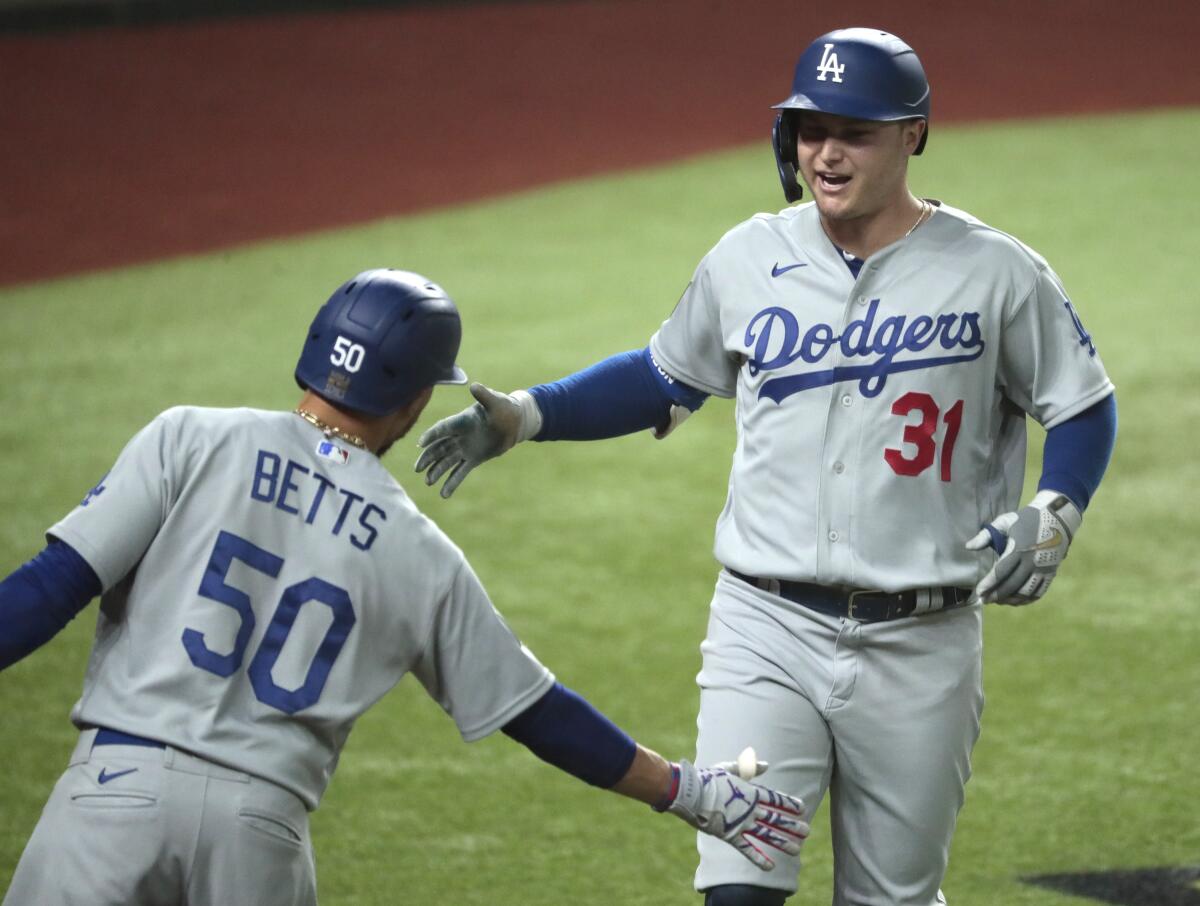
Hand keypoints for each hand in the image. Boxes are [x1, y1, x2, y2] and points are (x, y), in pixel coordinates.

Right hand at [414, 383, 539, 497]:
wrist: (514, 422)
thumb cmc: (504, 408)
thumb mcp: (496, 402)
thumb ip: (484, 396)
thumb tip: (475, 386)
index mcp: (462, 421)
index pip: (443, 428)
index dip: (432, 435)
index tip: (421, 443)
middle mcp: (459, 436)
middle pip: (439, 448)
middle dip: (428, 458)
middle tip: (418, 469)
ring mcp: (465, 448)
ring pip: (446, 461)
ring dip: (437, 471)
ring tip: (428, 482)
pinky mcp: (473, 459)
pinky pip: (459, 472)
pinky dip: (452, 482)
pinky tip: (444, 494)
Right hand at [662, 760, 807, 870]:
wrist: (690, 792)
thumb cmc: (707, 777)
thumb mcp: (729, 768)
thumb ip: (749, 769)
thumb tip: (766, 765)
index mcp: (750, 792)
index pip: (775, 799)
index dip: (789, 804)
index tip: (802, 808)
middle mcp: (750, 809)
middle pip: (775, 818)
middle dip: (792, 825)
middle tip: (807, 831)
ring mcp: (741, 823)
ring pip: (767, 834)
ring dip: (782, 842)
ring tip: (798, 849)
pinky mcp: (730, 835)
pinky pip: (747, 849)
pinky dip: (759, 858)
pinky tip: (771, 867)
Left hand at [965, 490, 1081, 604]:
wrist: (1059, 518)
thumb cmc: (1027, 519)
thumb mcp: (1005, 521)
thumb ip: (985, 535)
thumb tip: (968, 547)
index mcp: (1018, 549)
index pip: (1001, 571)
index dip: (989, 584)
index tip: (978, 592)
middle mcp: (1032, 561)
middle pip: (1012, 584)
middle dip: (996, 595)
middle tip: (984, 600)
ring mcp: (1043, 569)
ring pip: (1025, 592)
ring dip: (1010, 599)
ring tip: (997, 601)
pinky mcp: (1051, 573)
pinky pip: (1039, 591)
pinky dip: (1026, 599)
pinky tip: (1015, 601)